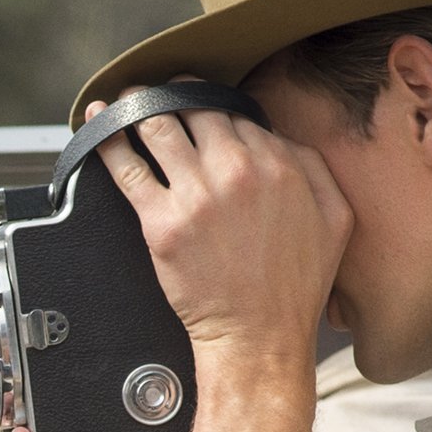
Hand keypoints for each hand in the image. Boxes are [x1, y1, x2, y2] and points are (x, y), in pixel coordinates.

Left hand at [93, 104, 342, 431]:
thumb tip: (282, 139)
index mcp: (278, 164)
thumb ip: (313, 168)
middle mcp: (235, 170)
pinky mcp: (161, 222)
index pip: (236, 114)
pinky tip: (96, 123)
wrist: (260, 336)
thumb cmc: (296, 286)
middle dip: (173, 95)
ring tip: (124, 101)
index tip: (199, 108)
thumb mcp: (335, 218)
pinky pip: (125, 168)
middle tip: (157, 94)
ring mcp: (196, 195)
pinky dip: (106, 139)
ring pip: (157, 127)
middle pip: (195, 109)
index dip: (214, 109)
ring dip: (136, 107)